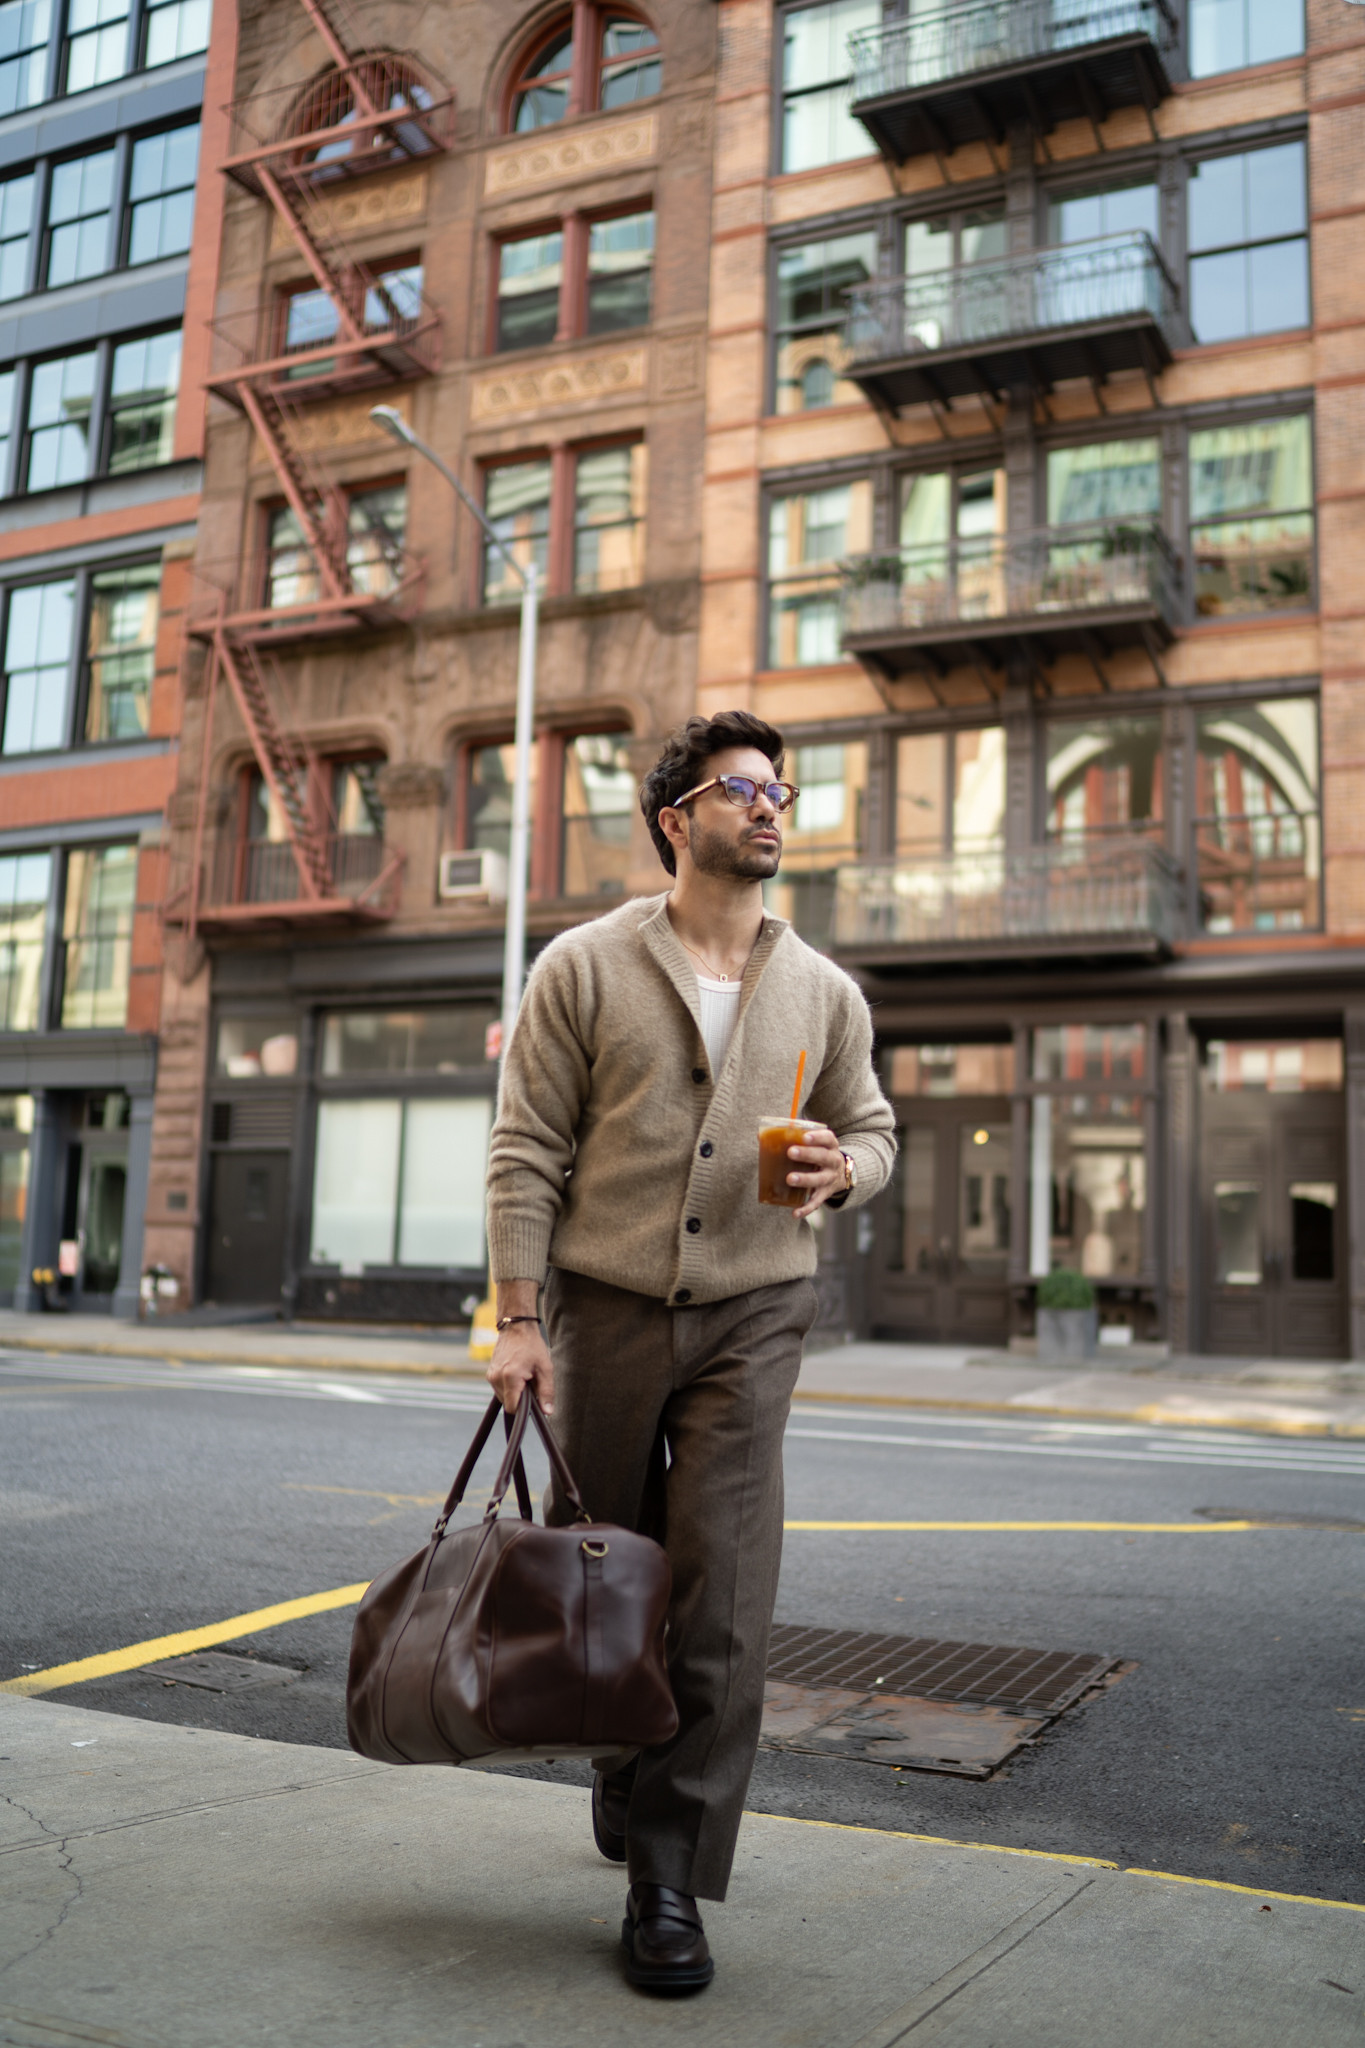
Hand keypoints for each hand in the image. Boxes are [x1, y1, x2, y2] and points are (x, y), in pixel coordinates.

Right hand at [486, 1282, 554, 1413]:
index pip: (513, 1408)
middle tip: (530, 1383)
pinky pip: (499, 1389)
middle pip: (508, 1403)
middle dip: (520, 1399)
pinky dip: (509, 1387)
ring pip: (503, 1397)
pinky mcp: (489, 1374)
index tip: (532, 1401)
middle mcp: (496, 1378)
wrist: (516, 1327)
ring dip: (514, 1393)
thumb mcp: (545, 1368)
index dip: (524, 1409)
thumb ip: (546, 1392)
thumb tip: (548, 1412)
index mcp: (510, 1377)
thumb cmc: (531, 1345)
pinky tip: (517, 1374)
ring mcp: (491, 1376)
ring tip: (524, 1376)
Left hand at [785, 1125, 846, 1220]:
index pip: (828, 1138)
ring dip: (805, 1179)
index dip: (817, 1137)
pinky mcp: (825, 1194)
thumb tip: (761, 1136)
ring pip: (820, 1179)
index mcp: (830, 1146)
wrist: (840, 1174)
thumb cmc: (818, 1155)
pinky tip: (795, 1213)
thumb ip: (793, 1139)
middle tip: (791, 1152)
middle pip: (823, 1157)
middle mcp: (833, 1162)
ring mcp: (830, 1179)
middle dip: (807, 1154)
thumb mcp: (814, 1145)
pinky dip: (806, 1208)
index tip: (804, 1137)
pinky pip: (816, 1202)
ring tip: (790, 1179)